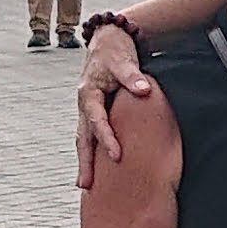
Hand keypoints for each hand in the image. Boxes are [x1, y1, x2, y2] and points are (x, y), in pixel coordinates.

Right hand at [74, 22, 158, 182]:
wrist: (107, 42)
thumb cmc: (115, 51)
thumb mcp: (124, 60)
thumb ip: (133, 76)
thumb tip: (143, 90)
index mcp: (88, 93)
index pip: (97, 120)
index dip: (106, 138)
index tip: (116, 155)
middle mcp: (84, 104)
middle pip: (83, 137)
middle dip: (84, 161)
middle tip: (86, 185)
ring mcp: (87, 110)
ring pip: (84, 139)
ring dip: (85, 161)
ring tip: (85, 185)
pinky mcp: (94, 113)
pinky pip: (90, 135)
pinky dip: (91, 152)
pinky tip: (95, 168)